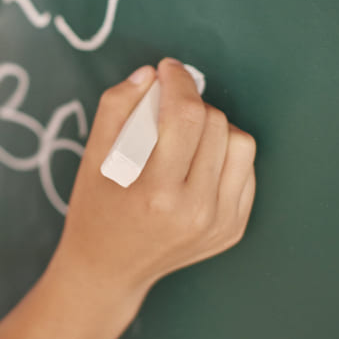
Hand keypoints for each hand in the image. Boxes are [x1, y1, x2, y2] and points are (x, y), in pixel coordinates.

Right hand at [52, 58, 256, 297]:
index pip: (185, 116)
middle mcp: (195, 210)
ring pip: (240, 143)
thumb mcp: (91, 157)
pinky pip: (246, 169)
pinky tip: (197, 161)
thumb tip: (150, 74)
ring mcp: (220, 223)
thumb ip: (116, 108)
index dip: (178, 82)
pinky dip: (224, 154)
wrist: (109, 268)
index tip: (167, 70)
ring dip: (214, 127)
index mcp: (156, 192)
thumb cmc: (95, 207)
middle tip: (167, 108)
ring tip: (186, 135)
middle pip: (214, 123)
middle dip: (191, 103)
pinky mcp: (234, 228)